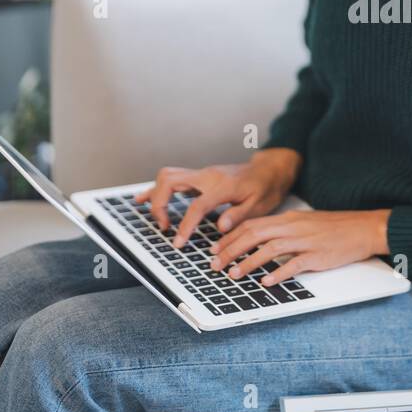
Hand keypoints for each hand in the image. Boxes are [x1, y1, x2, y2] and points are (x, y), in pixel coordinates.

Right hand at [131, 149, 301, 248]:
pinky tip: (142, 199)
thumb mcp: (259, 205)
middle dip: (160, 205)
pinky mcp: (198, 176)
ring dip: (156, 196)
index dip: (186, 225)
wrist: (269, 170)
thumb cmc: (265, 188)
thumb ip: (238, 216)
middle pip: (170, 181)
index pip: (197, 205)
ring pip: (167, 176)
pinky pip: (172, 178)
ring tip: (158, 219)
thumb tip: (220, 228)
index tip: (179, 242)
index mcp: (222, 186)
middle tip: (166, 227)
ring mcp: (201, 174)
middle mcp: (207, 176)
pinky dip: (156, 189)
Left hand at [208, 208, 390, 286]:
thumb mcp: (305, 224)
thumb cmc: (336, 229)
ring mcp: (305, 241)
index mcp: (288, 219)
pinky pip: (294, 264)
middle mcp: (293, 227)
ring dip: (248, 262)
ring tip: (234, 275)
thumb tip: (261, 245)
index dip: (230, 237)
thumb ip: (284, 232)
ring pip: (269, 248)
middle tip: (215, 265)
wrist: (364, 228)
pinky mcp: (317, 255)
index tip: (215, 249)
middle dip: (230, 250)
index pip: (252, 224)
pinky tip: (266, 282)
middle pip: (254, 235)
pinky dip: (278, 273)